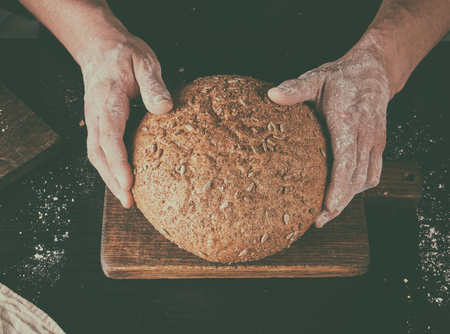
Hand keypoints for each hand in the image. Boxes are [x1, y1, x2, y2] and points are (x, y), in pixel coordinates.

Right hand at [79, 32, 171, 207]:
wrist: (99, 47)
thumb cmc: (123, 54)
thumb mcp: (143, 61)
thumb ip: (153, 84)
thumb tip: (164, 108)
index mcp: (108, 99)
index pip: (110, 135)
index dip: (118, 161)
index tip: (129, 181)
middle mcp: (97, 113)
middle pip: (98, 152)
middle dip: (112, 179)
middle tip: (128, 201)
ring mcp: (95, 119)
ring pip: (96, 154)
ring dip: (109, 178)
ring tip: (126, 199)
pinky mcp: (98, 124)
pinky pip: (99, 149)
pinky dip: (108, 168)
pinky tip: (121, 180)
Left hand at [268, 51, 390, 226]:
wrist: (376, 71)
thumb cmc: (342, 77)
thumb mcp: (315, 78)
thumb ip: (295, 89)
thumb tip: (270, 95)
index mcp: (348, 121)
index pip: (346, 160)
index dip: (338, 186)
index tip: (328, 207)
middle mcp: (365, 135)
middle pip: (356, 178)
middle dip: (340, 203)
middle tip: (319, 220)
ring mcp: (375, 142)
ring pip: (367, 179)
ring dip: (350, 199)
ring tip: (328, 213)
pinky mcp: (379, 145)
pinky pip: (374, 173)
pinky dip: (360, 188)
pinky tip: (344, 195)